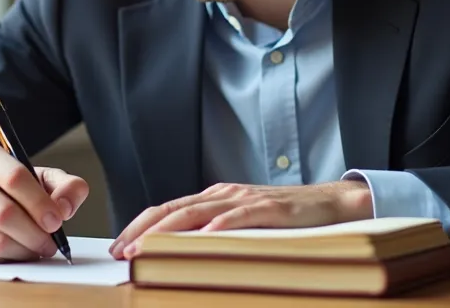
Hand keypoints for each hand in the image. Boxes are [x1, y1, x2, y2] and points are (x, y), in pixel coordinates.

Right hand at [0, 143, 88, 261]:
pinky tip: (14, 252)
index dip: (40, 203)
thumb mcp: (38, 178)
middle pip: (5, 214)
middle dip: (35, 234)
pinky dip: (5, 259)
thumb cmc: (7, 189)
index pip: (16, 178)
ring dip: (23, 250)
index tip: (57, 221)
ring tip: (36, 248)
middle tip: (50, 243)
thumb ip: (64, 186)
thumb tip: (65, 208)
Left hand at [109, 180, 372, 259]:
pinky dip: (219, 225)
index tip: (118, 248)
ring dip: (166, 230)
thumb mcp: (243, 225)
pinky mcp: (270, 208)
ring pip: (197, 211)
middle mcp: (224, 194)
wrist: (332, 204)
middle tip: (120, 252)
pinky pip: (240, 216)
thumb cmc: (286, 219)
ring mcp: (246, 199)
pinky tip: (203, 236)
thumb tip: (180, 255)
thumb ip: (215, 233)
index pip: (168, 209)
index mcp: (215, 197)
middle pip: (173, 209)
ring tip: (145, 247)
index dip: (140, 226)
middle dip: (142, 230)